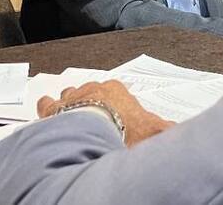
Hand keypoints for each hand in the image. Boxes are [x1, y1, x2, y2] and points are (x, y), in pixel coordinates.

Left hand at [37, 80, 173, 146]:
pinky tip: (47, 113)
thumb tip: (176, 130)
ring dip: (69, 102)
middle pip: (93, 91)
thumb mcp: (152, 130)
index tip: (120, 113)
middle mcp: (93, 88)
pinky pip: (46, 103)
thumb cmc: (123, 129)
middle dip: (93, 101)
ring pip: (69, 93)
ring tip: (71, 114)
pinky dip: (47, 108)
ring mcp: (72, 97)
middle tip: (96, 118)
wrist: (93, 133)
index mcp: (116, 90)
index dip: (118, 102)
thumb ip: (165, 128)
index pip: (118, 90)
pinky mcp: (52, 109)